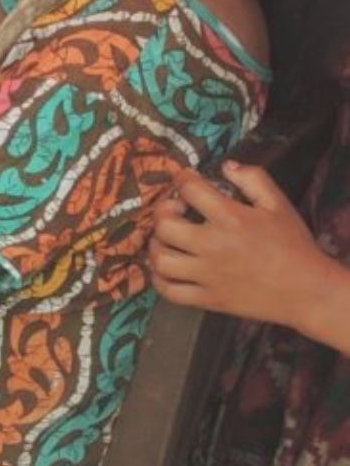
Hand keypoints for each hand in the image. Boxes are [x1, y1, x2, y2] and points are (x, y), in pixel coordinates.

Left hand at [150, 161, 335, 326]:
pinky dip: (159, 279)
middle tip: (174, 211)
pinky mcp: (209, 299)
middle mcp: (214, 247)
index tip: (186, 180)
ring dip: (156, 245)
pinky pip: (169, 291)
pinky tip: (167, 267)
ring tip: (168, 239)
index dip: (182, 179)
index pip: (190, 190)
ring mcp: (209, 276)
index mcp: (232, 219)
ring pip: (160, 260)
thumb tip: (225, 165)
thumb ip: (253, 179)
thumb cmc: (293, 245)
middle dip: (163, 212)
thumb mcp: (278, 205)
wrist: (308, 292)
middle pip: (165, 226)